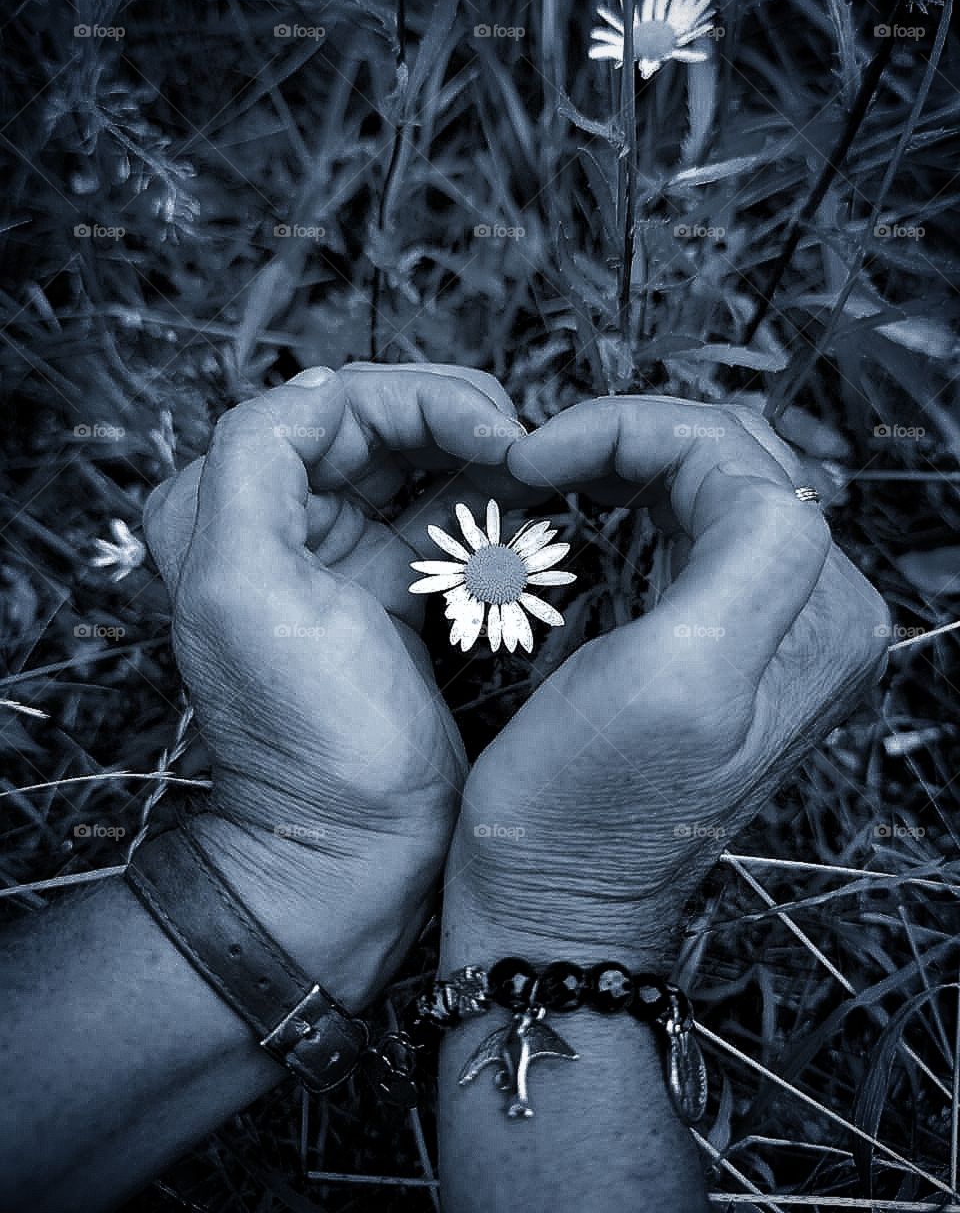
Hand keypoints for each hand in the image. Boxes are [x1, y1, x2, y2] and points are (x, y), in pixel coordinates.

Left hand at [143, 362, 532, 1008]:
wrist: (349, 851)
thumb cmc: (304, 737)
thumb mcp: (245, 588)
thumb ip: (256, 461)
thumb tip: (327, 386)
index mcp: (227, 509)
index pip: (328, 403)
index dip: (419, 399)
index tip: (496, 436)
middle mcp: (278, 520)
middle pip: (377, 421)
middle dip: (457, 418)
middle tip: (524, 446)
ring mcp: (337, 554)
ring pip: (417, 460)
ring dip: (479, 455)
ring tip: (535, 471)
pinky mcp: (390, 590)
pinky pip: (443, 516)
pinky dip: (488, 504)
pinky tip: (530, 507)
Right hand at [443, 397, 890, 964]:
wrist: (555, 898)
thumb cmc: (585, 812)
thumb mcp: (676, 680)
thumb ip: (750, 557)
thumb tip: (749, 475)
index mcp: (818, 615)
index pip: (737, 454)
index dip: (631, 430)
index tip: (539, 458)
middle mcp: (814, 614)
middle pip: (733, 456)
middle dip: (629, 436)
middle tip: (538, 460)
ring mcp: (772, 627)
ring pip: (710, 479)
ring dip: (628, 459)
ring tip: (553, 474)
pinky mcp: (724, 639)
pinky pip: (693, 523)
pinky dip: (636, 494)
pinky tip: (590, 504)